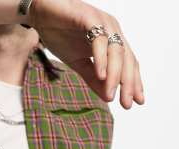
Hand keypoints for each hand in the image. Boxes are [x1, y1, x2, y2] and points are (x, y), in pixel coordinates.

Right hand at [29, 0, 143, 108]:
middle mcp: (111, 30)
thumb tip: (109, 97)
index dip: (133, 83)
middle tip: (127, 104)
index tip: (136, 102)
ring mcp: (102, 23)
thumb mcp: (79, 63)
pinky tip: (101, 75)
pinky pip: (99, 40)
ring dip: (115, 75)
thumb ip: (94, 79)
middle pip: (126, 59)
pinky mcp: (89, 18)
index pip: (128, 63)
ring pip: (116, 51)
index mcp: (111, 40)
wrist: (42, 14)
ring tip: (111, 95)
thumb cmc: (61, 34)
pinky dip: (101, 59)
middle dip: (128, 84)